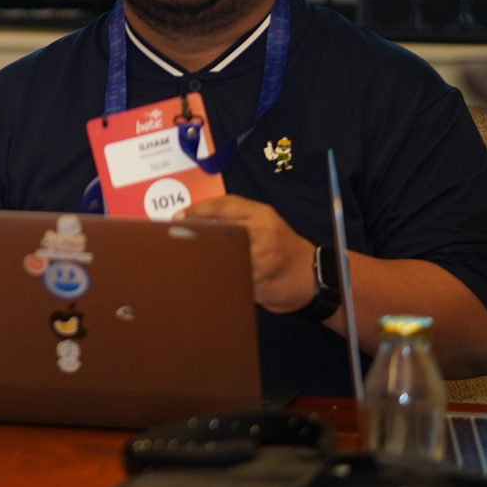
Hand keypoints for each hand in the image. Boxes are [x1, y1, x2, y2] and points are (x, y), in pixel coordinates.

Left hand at [180, 194, 316, 312]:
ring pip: (223, 256)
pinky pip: (231, 278)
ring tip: (182, 260)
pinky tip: (200, 280)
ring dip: (202, 260)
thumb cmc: (280, 248)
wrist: (312, 276)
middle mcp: (262, 232)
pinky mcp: (260, 281)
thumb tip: (192, 221)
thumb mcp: (263, 225)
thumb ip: (236, 220)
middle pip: (220, 230)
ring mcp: (262, 258)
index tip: (177, 217)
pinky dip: (215, 279)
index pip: (225, 205)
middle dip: (196, 235)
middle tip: (174, 240)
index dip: (198, 210)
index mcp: (261, 215)